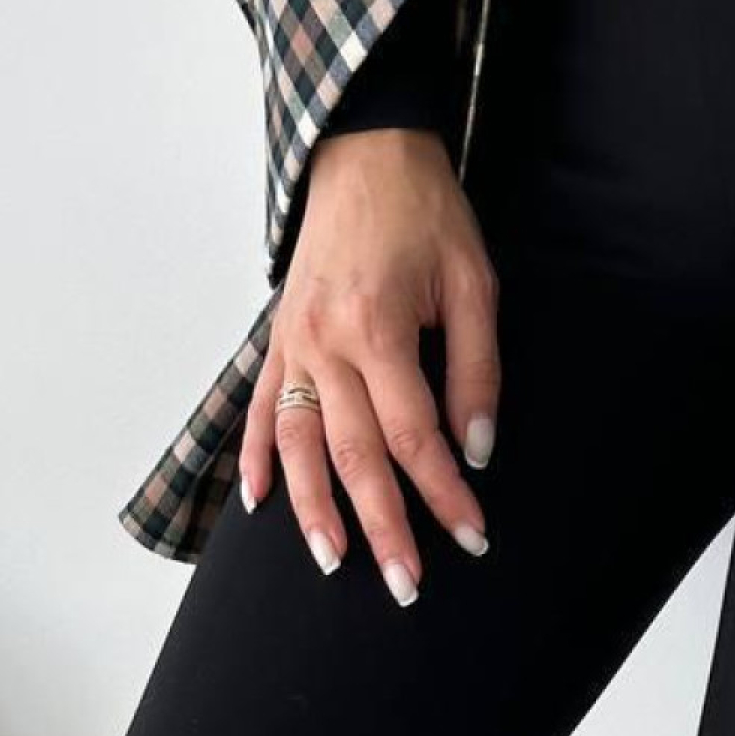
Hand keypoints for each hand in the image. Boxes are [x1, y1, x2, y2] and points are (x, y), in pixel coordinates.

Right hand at [239, 126, 499, 602]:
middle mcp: (325, 345)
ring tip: (335, 565)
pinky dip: (257, 463)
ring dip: (314, 513)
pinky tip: (262, 508)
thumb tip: (477, 450)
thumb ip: (475, 369)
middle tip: (406, 585)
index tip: (472, 536)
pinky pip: (260, 412)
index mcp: (377, 329)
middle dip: (383, 528)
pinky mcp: (278, 342)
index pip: (415, 436)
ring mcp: (293, 346)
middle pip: (355, 458)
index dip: (444, 493)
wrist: (364, 150)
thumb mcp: (473, 280)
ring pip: (299, 448)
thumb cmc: (425, 212)